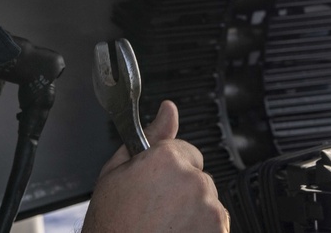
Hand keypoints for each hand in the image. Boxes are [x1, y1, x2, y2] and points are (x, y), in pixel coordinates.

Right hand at [82, 100, 229, 231]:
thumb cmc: (112, 225)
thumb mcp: (116, 174)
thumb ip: (149, 137)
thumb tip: (169, 110)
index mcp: (166, 159)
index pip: (184, 152)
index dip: (166, 172)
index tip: (153, 189)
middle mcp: (192, 179)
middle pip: (197, 177)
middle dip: (182, 190)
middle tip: (155, 211)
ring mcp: (208, 208)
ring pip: (207, 201)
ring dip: (193, 212)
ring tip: (165, 227)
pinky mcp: (218, 230)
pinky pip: (216, 224)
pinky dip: (202, 230)